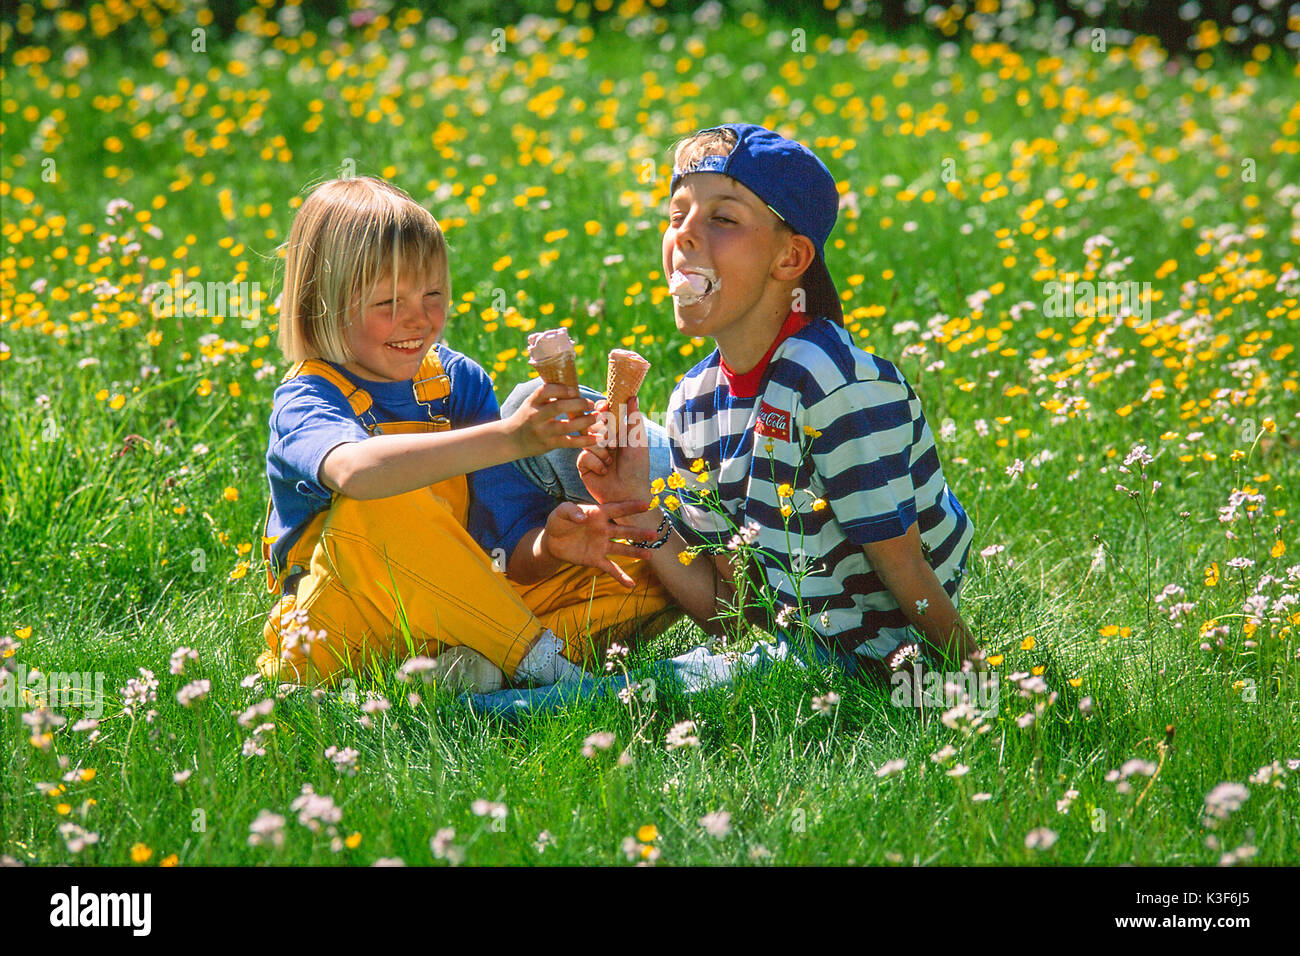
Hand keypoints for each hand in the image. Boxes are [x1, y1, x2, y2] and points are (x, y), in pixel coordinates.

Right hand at [504, 383, 598, 458]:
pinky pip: (569, 442)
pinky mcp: (549, 444)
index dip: (562, 389)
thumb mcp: (532, 403)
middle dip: (577, 404)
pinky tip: (597, 438)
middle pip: (558, 407)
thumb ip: (548, 396)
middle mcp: (536, 416)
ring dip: (584, 421)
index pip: (545, 391)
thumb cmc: (527, 417)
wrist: (511, 440)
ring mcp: (542, 432)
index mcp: (532, 402)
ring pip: (566, 426)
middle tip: (590, 403)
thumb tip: (573, 387)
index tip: (574, 390)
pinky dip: (584, 440)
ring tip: (596, 417)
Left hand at [540, 499, 658, 587]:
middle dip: (638, 533)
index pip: (616, 509)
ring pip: (621, 549)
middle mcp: (603, 530)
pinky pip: (610, 568)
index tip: (646, 505)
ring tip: (650, 555)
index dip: (630, 507)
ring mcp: (601, 545)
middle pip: (624, 531)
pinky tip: (630, 585)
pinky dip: (620, 576)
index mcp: (597, 515)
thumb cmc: (559, 521)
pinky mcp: (596, 559)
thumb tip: (583, 518)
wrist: (552, 541)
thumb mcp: (560, 512)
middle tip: (654, 534)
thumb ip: (571, 511)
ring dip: (635, 552)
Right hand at [577, 396, 651, 514]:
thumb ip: (634, 419)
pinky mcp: (584, 465)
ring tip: (611, 463)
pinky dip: (595, 462)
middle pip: (593, 425)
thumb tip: (633, 396)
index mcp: (616, 432)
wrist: (628, 493)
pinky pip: (583, 455)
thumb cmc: (637, 468)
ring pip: (587, 440)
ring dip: (601, 452)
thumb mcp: (638, 441)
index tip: (604, 407)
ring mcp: (593, 452)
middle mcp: (603, 441)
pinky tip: (603, 471)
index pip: (604, 414)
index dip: (602, 409)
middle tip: (614, 445)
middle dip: (604, 435)